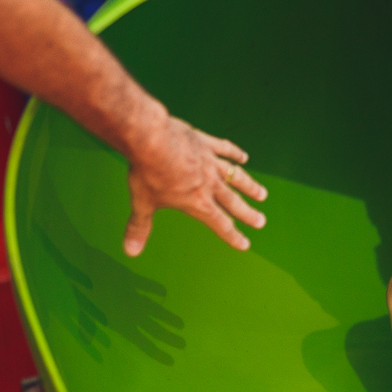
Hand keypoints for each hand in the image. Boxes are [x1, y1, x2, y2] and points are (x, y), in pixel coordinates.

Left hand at [123, 116, 267, 256]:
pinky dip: (235, 153)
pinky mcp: (206, 144)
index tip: (245, 244)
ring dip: (249, 186)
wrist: (152, 140)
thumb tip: (130, 251)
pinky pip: (225, 149)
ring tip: (261, 194)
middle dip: (247, 214)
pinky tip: (243, 156)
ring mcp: (210, 162)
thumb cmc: (147, 173)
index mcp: (197, 202)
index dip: (232, 236)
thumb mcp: (142, 202)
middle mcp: (210, 184)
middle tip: (261, 221)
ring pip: (235, 177)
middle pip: (233, 202)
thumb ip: (139, 227)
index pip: (219, 223)